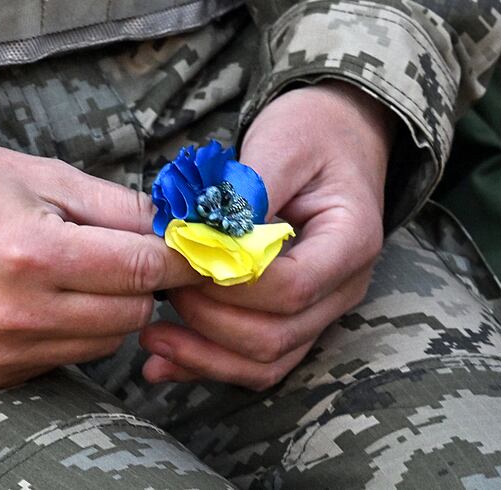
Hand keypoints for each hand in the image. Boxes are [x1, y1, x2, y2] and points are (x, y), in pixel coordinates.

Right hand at [0, 144, 199, 389]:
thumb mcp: (43, 176)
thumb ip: (116, 205)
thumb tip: (178, 228)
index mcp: (35, 254)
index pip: (142, 269)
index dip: (179, 258)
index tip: (193, 250)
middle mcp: (19, 313)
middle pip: (132, 314)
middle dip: (141, 283)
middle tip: (124, 255)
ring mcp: (1, 350)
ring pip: (104, 344)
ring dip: (107, 311)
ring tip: (75, 274)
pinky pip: (63, 360)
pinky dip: (68, 332)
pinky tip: (40, 300)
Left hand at [139, 81, 395, 389]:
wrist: (334, 135)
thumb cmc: (308, 135)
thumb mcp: (280, 145)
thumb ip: (247, 191)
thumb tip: (204, 231)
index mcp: (350, 242)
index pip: (290, 287)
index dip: (229, 282)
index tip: (182, 258)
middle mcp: (342, 288)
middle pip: (276, 335)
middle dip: (208, 319)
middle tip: (159, 285)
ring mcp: (320, 310)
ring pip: (266, 361)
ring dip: (204, 354)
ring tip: (150, 335)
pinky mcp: (292, 318)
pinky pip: (255, 361)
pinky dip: (207, 364)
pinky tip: (161, 362)